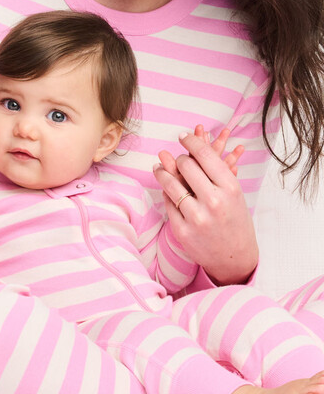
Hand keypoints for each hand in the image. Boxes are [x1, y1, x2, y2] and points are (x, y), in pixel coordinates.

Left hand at [153, 126, 257, 284]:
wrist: (235, 257)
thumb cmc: (235, 220)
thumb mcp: (234, 193)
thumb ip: (213, 170)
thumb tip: (191, 143)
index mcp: (230, 188)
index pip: (205, 155)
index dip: (191, 141)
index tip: (184, 136)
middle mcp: (213, 201)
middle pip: (186, 165)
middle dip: (180, 158)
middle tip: (178, 158)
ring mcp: (196, 217)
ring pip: (170, 184)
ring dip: (162, 172)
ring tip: (159, 167)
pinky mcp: (182, 230)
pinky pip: (167, 203)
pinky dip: (166, 193)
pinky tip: (166, 189)